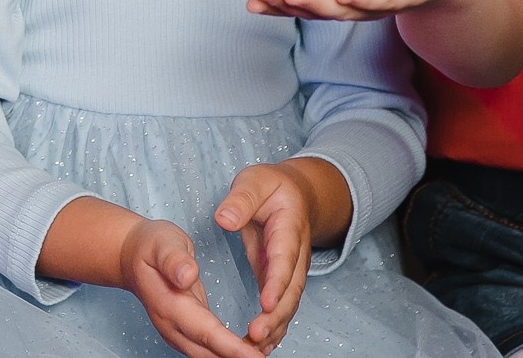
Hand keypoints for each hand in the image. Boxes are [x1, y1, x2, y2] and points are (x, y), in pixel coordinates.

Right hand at [118, 217, 256, 357]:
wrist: (131, 256)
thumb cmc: (150, 246)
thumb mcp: (162, 242)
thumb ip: (174, 259)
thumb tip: (187, 276)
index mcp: (169, 305)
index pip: (206, 332)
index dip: (232, 347)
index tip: (255, 356)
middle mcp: (171, 326)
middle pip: (209, 353)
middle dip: (239, 357)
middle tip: (269, 352)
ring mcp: (175, 333)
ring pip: (209, 356)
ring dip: (234, 357)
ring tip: (263, 351)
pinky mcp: (183, 333)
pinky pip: (208, 351)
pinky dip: (228, 353)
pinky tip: (248, 350)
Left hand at [214, 163, 321, 351]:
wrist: (298, 194)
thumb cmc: (272, 186)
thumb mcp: (255, 181)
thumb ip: (241, 199)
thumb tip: (224, 218)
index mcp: (289, 228)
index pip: (284, 259)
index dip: (277, 282)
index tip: (266, 303)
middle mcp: (295, 255)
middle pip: (291, 290)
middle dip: (276, 316)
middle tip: (256, 335)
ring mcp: (291, 270)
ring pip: (288, 304)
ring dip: (275, 328)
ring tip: (255, 348)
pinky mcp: (282, 279)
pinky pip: (281, 306)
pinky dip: (274, 327)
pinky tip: (261, 345)